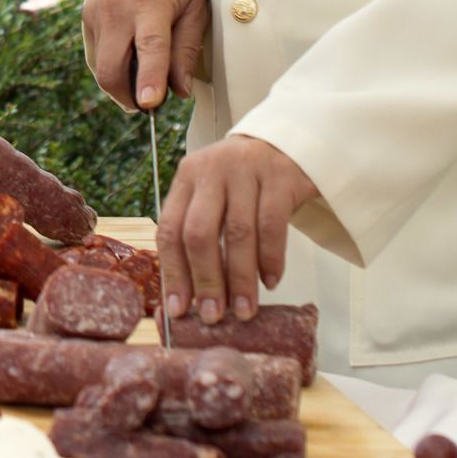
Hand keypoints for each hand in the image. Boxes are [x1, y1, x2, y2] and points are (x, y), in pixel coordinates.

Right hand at [83, 0, 206, 112]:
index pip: (150, 46)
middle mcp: (117, 7)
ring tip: (143, 74)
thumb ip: (187, 51)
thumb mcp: (195, 10)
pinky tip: (128, 56)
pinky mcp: (86, 16)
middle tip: (151, 103)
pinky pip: (95, 55)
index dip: (149, 77)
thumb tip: (179, 91)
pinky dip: (111, 66)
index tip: (149, 104)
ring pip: (100, 66)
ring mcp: (96, 11)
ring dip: (121, 82)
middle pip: (111, 67)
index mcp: (151, 2)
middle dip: (128, 96)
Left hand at [158, 134, 317, 323]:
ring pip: (238, 234)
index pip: (170, 229)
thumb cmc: (242, 181)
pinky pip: (273, 226)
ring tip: (245, 309)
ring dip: (240, 278)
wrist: (286, 142)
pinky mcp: (280, 177)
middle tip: (213, 315)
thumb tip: (192, 297)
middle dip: (205, 281)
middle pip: (199, 233)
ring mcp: (246, 171)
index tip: (178, 310)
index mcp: (186, 179)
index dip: (173, 273)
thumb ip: (200, 233)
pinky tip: (270, 281)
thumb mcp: (213, 196)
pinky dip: (271, 259)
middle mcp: (211, 171)